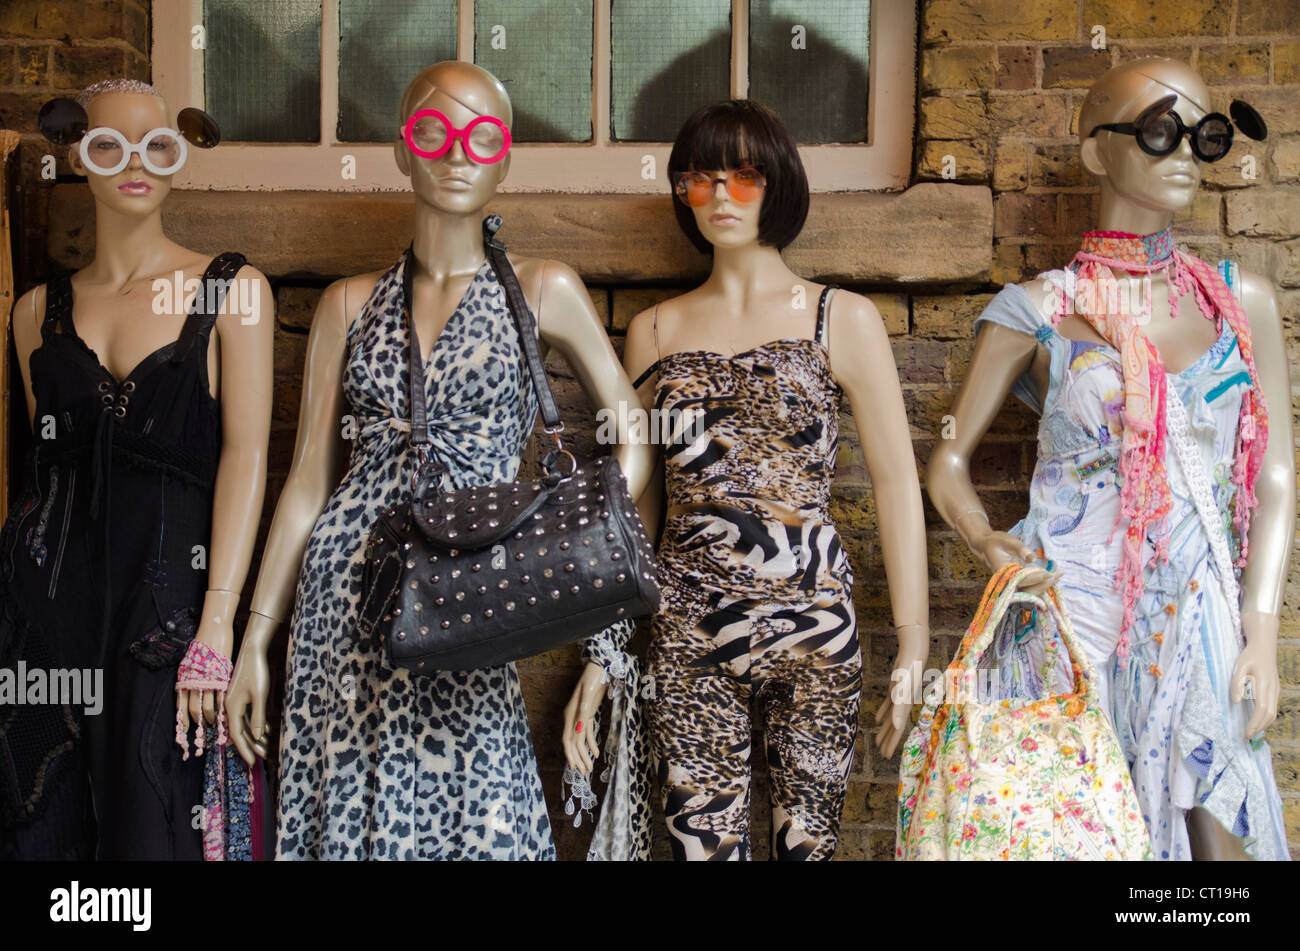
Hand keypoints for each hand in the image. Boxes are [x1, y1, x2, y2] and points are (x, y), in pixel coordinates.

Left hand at [175, 616, 233, 743]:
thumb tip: (188, 693)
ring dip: (211, 716)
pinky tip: (225, 712)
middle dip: (199, 721)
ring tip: (215, 722)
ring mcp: (209, 679)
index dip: (183, 719)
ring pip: (208, 705)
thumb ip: (189, 678)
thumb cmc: (202, 645)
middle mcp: (195, 681)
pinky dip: (223, 706)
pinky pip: (222, 696)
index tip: (186, 729)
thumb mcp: (190, 663)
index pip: (181, 704)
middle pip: (193, 708)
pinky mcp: (222, 676)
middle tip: (203, 728)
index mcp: (185, 678)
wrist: (214, 631)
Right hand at [226, 645, 271, 767]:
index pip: (237, 734)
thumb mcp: (260, 695)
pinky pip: (248, 716)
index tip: (252, 763)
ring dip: (255, 737)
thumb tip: (256, 737)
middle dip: (251, 746)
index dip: (244, 749)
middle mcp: (231, 707)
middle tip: (263, 758)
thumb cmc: (256, 672)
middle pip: (240, 732)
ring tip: (267, 748)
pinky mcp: (243, 697)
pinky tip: (266, 732)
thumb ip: (258, 717)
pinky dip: (256, 725)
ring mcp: (236, 702)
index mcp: (232, 708)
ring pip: (244, 725)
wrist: (253, 651)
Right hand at [562, 661, 605, 776]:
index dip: (570, 755)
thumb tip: (578, 733)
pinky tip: (596, 753)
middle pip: (573, 743)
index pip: (568, 740)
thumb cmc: (593, 679)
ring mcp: (580, 715)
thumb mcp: (588, 696)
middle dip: (578, 758)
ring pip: (580, 740)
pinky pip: (588, 732)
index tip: (575, 768)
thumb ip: (583, 714)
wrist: (600, 667)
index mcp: (570, 714)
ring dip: (585, 754)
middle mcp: (573, 717)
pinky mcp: (588, 713)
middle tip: (585, 773)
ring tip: (590, 768)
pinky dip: (591, 743)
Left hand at [875, 638, 929, 757]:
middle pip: (894, 727)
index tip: (886, 756)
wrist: (913, 655)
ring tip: (877, 741)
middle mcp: (903, 706)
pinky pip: (888, 705)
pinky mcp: (895, 689)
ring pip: (890, 718)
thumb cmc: (908, 673)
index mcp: (904, 709)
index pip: (897, 731)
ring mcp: (899, 698)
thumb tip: (895, 726)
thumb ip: (899, 709)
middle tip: (881, 754)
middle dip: (888, 741)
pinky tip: (876, 719)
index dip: (891, 744)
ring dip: (884, 729)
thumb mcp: (901, 691)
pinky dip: (882, 713)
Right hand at [966, 526, 1061, 594]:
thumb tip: (1032, 558)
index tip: (1047, 573)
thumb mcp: (1008, 541)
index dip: (1034, 578)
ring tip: (1058, 575)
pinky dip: (1042, 584)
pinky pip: (1030, 588)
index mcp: (1002, 572)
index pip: (1020, 579)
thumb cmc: (997, 542)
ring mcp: (1011, 585)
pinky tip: (1052, 576)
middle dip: (1043, 584)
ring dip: (1045, 585)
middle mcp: (1006, 582)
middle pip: (1026, 591)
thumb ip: (1020, 549)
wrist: (986, 546)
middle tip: (1057, 574)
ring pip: (1030, 592)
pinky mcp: (1016, 584)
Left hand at [1233, 617, 1279, 737]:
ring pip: (1273, 712)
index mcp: (1264, 684)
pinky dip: (1266, 717)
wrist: (1264, 646)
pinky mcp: (1275, 689)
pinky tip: (1257, 721)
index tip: (1246, 733)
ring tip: (1251, 732)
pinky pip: (1272, 707)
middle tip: (1247, 737)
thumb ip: (1236, 684)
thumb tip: (1236, 701)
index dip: (1255, 723)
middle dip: (1259, 727)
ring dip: (1263, 724)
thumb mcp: (1239, 667)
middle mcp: (1273, 689)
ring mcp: (1276, 689)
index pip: (1261, 709)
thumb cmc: (1249, 656)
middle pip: (1269, 714)